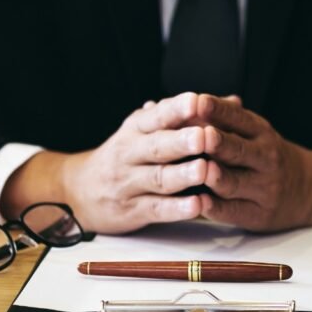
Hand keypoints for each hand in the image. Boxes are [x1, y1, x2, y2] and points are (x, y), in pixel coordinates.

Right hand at [2, 93, 210, 233]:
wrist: (79, 190)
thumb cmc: (126, 155)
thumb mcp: (148, 129)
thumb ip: (188, 116)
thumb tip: (232, 101)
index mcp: (136, 128)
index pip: (157, 115)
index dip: (177, 109)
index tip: (197, 101)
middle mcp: (130, 152)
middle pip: (157, 146)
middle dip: (182, 141)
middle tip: (204, 137)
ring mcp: (129, 183)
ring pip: (158, 178)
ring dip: (183, 175)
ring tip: (204, 170)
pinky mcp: (132, 210)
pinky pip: (156, 209)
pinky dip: (177, 208)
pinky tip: (197, 205)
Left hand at [197, 95, 311, 230]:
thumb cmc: (269, 155)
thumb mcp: (257, 132)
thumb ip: (227, 120)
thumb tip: (191, 104)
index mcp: (261, 133)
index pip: (239, 118)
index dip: (219, 111)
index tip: (200, 102)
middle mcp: (265, 159)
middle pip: (238, 151)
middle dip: (218, 143)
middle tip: (200, 136)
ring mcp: (263, 189)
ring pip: (234, 183)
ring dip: (216, 177)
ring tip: (200, 170)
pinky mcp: (257, 215)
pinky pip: (233, 211)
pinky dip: (215, 208)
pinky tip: (199, 202)